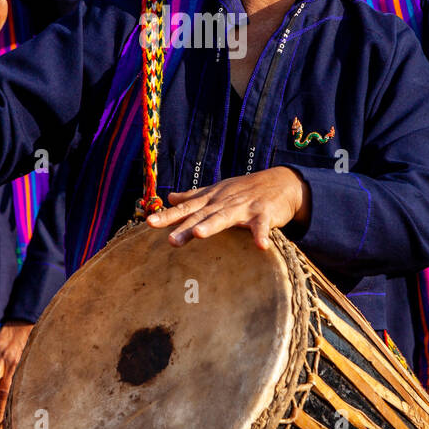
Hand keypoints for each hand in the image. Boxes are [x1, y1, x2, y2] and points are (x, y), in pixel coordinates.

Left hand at [147, 166, 309, 249]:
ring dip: (213, 225)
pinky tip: (261, 246)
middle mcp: (224, 202)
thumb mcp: (217, 190)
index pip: (186, 209)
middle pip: (202, 216)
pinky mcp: (265, 213)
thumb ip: (193, 196)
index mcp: (211, 199)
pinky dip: (262, 235)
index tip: (148, 223)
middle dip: (185, 226)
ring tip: (199, 234)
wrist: (280, 182)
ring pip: (226, 217)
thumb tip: (170, 197)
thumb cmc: (244, 189)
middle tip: (170, 240)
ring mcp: (244, 207)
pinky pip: (262, 225)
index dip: (167, 215)